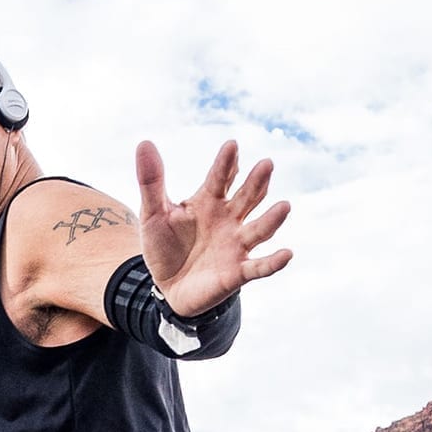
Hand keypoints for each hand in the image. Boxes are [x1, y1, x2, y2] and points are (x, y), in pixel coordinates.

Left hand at [136, 139, 291, 317]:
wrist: (166, 288)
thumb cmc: (164, 247)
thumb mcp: (152, 215)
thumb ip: (151, 182)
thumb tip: (144, 143)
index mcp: (209, 201)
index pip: (220, 178)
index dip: (226, 163)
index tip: (231, 145)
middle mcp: (229, 219)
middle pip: (247, 197)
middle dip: (257, 182)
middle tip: (266, 164)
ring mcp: (236, 245)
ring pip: (259, 229)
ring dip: (272, 219)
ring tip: (284, 207)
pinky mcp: (238, 272)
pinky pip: (259, 267)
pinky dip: (273, 263)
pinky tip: (287, 254)